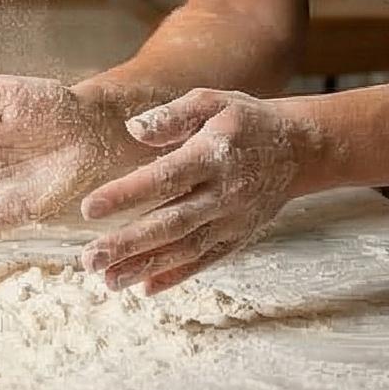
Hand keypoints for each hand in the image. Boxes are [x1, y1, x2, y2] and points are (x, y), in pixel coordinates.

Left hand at [76, 88, 318, 292]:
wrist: (300, 149)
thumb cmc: (245, 121)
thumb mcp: (212, 102)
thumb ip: (172, 115)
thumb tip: (133, 129)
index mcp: (211, 156)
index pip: (164, 178)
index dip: (127, 194)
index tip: (89, 208)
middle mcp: (222, 193)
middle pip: (171, 222)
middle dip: (128, 244)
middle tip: (89, 260)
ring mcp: (232, 220)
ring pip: (185, 249)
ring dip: (145, 266)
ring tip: (108, 280)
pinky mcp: (238, 237)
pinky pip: (206, 261)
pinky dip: (176, 276)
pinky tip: (144, 287)